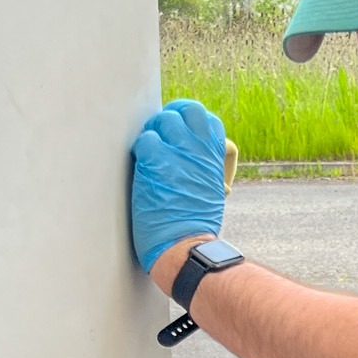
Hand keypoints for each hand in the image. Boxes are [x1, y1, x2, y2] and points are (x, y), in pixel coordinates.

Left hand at [130, 98, 227, 272]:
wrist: (186, 247)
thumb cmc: (196, 226)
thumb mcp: (212, 189)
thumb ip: (202, 166)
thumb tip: (189, 157)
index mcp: (215, 155)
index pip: (205, 118)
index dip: (188, 118)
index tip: (178, 128)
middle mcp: (201, 149)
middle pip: (186, 110)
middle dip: (170, 119)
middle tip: (160, 135)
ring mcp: (180, 154)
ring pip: (164, 120)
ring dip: (153, 132)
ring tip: (149, 152)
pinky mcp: (158, 164)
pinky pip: (145, 140)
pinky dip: (141, 150)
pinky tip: (142, 165)